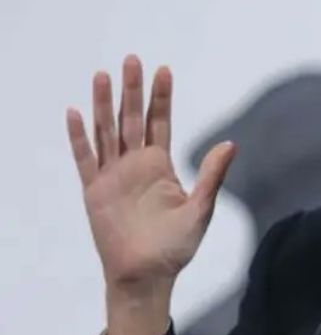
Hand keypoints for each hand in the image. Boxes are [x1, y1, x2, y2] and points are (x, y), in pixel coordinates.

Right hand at [65, 55, 234, 291]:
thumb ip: (211, 176)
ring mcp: (113, 176)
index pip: (160, 123)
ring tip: (102, 75)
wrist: (147, 275)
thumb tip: (230, 144)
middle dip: (131, 90)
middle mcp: (135, 165)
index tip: (163, 70)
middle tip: (131, 59)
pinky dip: (79, 136)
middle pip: (131, 119)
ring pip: (106, 131)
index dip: (161, 97)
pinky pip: (85, 158)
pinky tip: (76, 112)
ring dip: (103, 104)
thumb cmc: (176, 247)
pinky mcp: (94, 191)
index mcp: (160, 166)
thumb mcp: (200, 209)